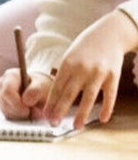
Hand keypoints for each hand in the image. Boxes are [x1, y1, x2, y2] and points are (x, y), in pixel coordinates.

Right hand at [0, 67, 51, 120]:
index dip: (16, 102)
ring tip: (30, 111)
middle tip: (30, 112)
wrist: (41, 91)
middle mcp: (2, 84)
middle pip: (5, 102)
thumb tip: (26, 101)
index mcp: (10, 75)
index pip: (7, 91)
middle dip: (18, 110)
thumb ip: (35, 90)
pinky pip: (7, 115)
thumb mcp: (42, 85)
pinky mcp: (2, 106)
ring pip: (5, 110)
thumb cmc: (40, 85)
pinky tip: (25, 113)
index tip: (27, 110)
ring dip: (19, 114)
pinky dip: (18, 117)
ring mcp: (0, 96)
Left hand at [44, 10, 137, 128]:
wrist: (110, 33)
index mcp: (68, 64)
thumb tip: (54, 97)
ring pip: (88, 97)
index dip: (50, 103)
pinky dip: (106, 108)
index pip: (56, 87)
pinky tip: (102, 119)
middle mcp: (82, 68)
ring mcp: (99, 72)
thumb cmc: (85, 48)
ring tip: (76, 126)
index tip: (45, 115)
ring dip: (82, 113)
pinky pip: (110, 95)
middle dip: (60, 110)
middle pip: (69, 93)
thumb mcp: (69, 56)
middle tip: (53, 124)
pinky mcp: (114, 75)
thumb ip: (64, 75)